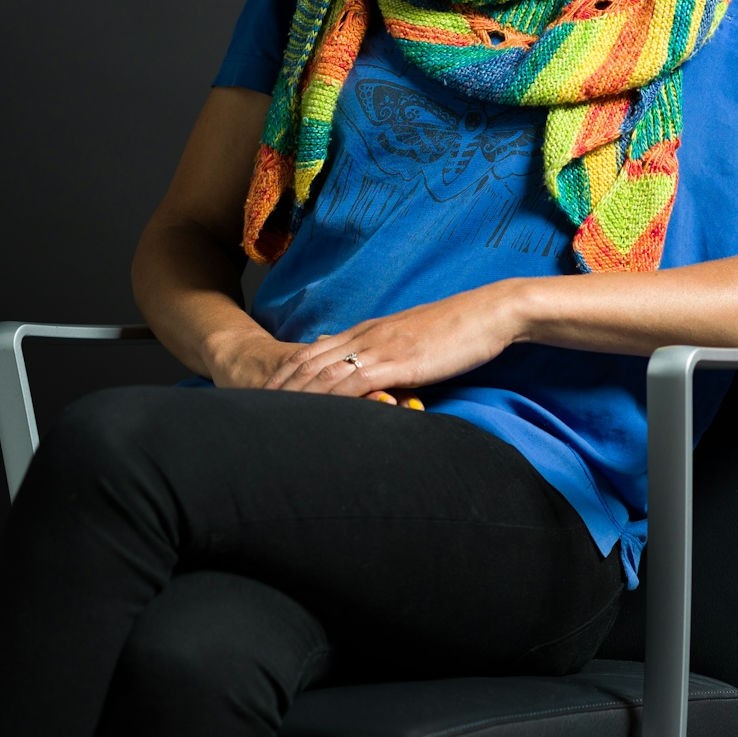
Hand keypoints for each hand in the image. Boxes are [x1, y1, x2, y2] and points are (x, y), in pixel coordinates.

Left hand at [260, 279, 526, 399]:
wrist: (492, 312)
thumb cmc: (459, 328)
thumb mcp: (410, 338)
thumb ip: (380, 348)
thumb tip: (353, 356)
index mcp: (367, 332)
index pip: (309, 355)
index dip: (281, 379)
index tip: (257, 400)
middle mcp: (365, 337)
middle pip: (305, 365)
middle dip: (274, 392)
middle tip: (246, 418)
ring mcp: (380, 348)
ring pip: (322, 375)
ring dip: (293, 399)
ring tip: (266, 424)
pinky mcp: (399, 362)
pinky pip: (354, 384)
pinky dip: (329, 401)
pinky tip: (315, 419)